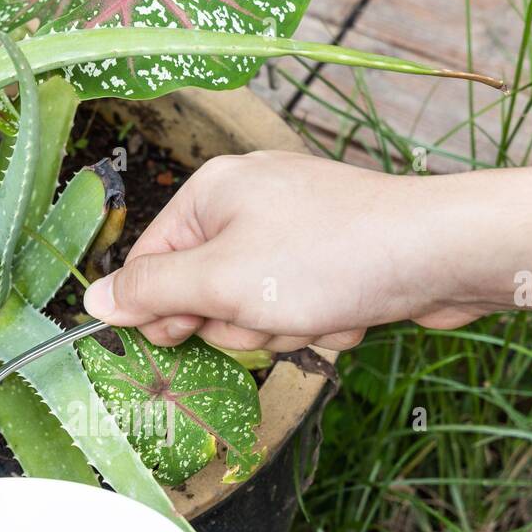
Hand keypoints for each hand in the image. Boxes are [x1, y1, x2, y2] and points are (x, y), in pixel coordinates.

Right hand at [83, 150, 488, 350]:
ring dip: (282, 327)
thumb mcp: (221, 281)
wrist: (438, 254)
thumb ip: (151, 291)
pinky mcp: (334, 254)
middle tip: (268, 313)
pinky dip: (319, 320)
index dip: (163, 311)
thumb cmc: (327, 259)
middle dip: (238, 321)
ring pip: (254, 307)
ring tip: (317, 310)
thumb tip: (93, 300)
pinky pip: (299, 304)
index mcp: (213, 192)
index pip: (153, 262)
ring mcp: (295, 227)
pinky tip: (348, 311)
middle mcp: (250, 201)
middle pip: (204, 290)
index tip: (180, 339)